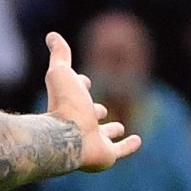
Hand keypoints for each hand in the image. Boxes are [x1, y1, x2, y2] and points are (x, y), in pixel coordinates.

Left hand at [44, 32, 141, 171]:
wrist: (68, 138)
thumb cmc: (64, 104)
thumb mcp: (62, 72)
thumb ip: (59, 55)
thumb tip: (52, 35)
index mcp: (70, 104)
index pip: (76, 92)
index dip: (80, 85)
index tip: (84, 80)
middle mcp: (80, 122)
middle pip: (89, 116)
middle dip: (95, 110)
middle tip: (101, 109)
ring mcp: (93, 140)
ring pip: (104, 135)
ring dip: (111, 130)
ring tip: (119, 127)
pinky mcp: (106, 154)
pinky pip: (120, 150)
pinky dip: (129, 146)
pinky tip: (138, 141)